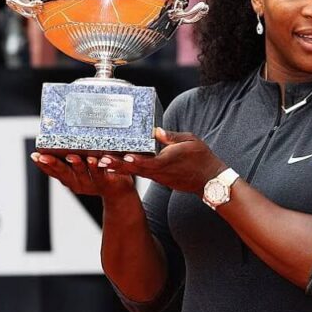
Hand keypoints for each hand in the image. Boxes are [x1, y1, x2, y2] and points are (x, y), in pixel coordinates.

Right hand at [30, 152, 135, 197]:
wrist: (119, 192)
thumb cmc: (98, 173)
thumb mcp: (81, 167)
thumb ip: (71, 157)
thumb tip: (59, 137)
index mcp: (69, 179)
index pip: (53, 172)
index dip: (43, 165)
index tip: (34, 155)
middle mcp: (77, 183)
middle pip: (64, 173)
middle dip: (54, 164)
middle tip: (44, 156)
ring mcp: (91, 184)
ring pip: (81, 174)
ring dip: (76, 165)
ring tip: (72, 157)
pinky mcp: (105, 183)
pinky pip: (100, 174)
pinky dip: (96, 167)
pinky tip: (94, 160)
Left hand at [96, 127, 222, 193]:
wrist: (209, 181)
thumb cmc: (202, 159)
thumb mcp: (190, 141)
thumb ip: (171, 137)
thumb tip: (155, 131)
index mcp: (169, 161)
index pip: (151, 162)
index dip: (137, 160)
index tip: (125, 157)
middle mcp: (161, 172)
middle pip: (136, 169)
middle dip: (118, 165)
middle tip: (102, 160)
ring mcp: (159, 177)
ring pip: (136, 173)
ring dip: (119, 168)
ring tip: (103, 162)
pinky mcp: (159, 179)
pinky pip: (141, 174)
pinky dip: (128, 170)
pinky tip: (116, 167)